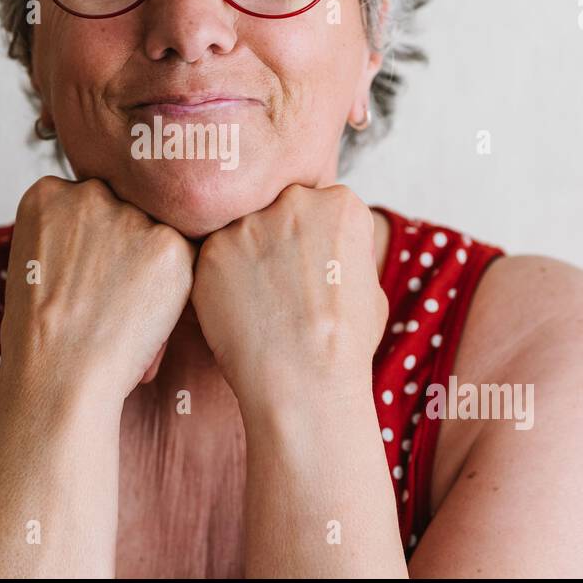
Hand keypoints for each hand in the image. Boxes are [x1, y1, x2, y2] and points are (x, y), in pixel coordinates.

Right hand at [0, 176, 195, 405]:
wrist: (60, 376)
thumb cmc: (42, 334)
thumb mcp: (35, 262)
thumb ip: (70, 231)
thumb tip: (110, 229)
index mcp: (47, 194)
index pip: (88, 202)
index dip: (94, 241)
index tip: (87, 274)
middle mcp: (89, 192)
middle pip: (125, 210)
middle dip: (126, 248)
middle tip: (110, 297)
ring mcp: (131, 216)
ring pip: (156, 233)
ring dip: (152, 268)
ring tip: (126, 313)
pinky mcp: (170, 245)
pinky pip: (185, 258)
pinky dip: (175, 290)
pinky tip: (147, 318)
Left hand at [190, 184, 388, 412]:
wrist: (305, 382)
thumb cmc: (346, 343)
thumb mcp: (370, 286)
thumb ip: (343, 251)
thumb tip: (327, 249)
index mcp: (341, 204)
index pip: (320, 206)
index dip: (314, 241)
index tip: (311, 270)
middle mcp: (294, 201)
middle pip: (279, 210)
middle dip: (279, 240)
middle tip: (281, 286)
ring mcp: (249, 223)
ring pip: (243, 231)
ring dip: (247, 258)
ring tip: (260, 304)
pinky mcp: (212, 250)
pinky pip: (214, 258)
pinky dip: (220, 281)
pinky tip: (237, 311)